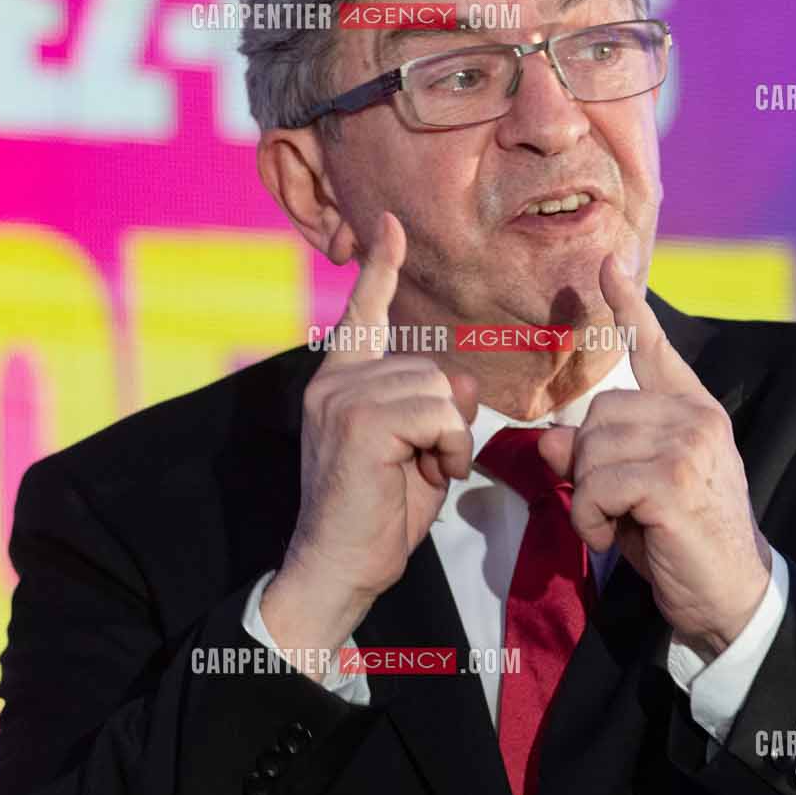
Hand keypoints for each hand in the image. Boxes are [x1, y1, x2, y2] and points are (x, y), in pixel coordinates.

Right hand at [263, 212, 477, 656]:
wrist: (340, 568)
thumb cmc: (379, 516)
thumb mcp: (415, 449)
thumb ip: (432, 406)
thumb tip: (460, 381)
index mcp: (341, 382)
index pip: (363, 313)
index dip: (380, 269)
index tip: (390, 226)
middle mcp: (335, 381)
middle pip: (433, 367)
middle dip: (450, 420)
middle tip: (426, 464)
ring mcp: (342, 397)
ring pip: (440, 389)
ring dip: (451, 438)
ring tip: (425, 471)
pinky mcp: (359, 419)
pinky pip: (438, 412)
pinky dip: (450, 447)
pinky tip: (429, 473)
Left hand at [536, 249, 770, 659]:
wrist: (731, 594)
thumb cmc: (680, 541)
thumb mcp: (632, 492)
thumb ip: (597, 455)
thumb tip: (549, 438)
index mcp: (691, 410)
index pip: (655, 350)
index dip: (630, 306)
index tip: (609, 263)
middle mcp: (694, 417)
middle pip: (597, 415)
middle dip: (588, 467)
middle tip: (614, 508)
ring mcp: (687, 445)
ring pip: (591, 452)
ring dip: (588, 500)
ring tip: (620, 525)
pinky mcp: (672, 480)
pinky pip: (595, 486)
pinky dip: (592, 520)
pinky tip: (619, 537)